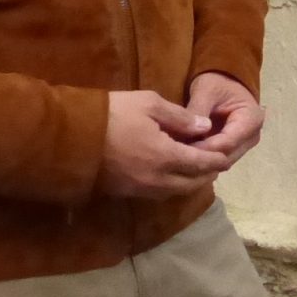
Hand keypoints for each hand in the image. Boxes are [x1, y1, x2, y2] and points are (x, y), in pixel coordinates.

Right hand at [98, 90, 224, 199]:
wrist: (69, 137)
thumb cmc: (111, 114)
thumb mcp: (149, 104)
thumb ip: (181, 117)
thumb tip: (205, 127)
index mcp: (166, 157)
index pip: (202, 164)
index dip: (217, 160)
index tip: (227, 155)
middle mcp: (157, 179)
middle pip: (192, 183)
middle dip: (208, 174)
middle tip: (217, 164)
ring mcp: (141, 189)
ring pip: (176, 191)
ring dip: (191, 182)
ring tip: (199, 169)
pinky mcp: (127, 192)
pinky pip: (158, 193)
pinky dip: (173, 185)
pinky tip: (174, 173)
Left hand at [186, 71, 264, 168]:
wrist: (225, 83)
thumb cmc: (217, 83)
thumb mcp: (206, 90)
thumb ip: (198, 110)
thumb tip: (185, 133)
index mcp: (251, 120)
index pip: (227, 143)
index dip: (203, 149)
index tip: (179, 148)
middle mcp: (252, 137)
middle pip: (225, 157)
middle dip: (201, 158)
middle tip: (174, 155)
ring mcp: (244, 146)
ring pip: (221, 163)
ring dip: (200, 161)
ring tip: (177, 155)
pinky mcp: (234, 150)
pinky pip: (217, 161)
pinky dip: (201, 160)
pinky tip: (184, 156)